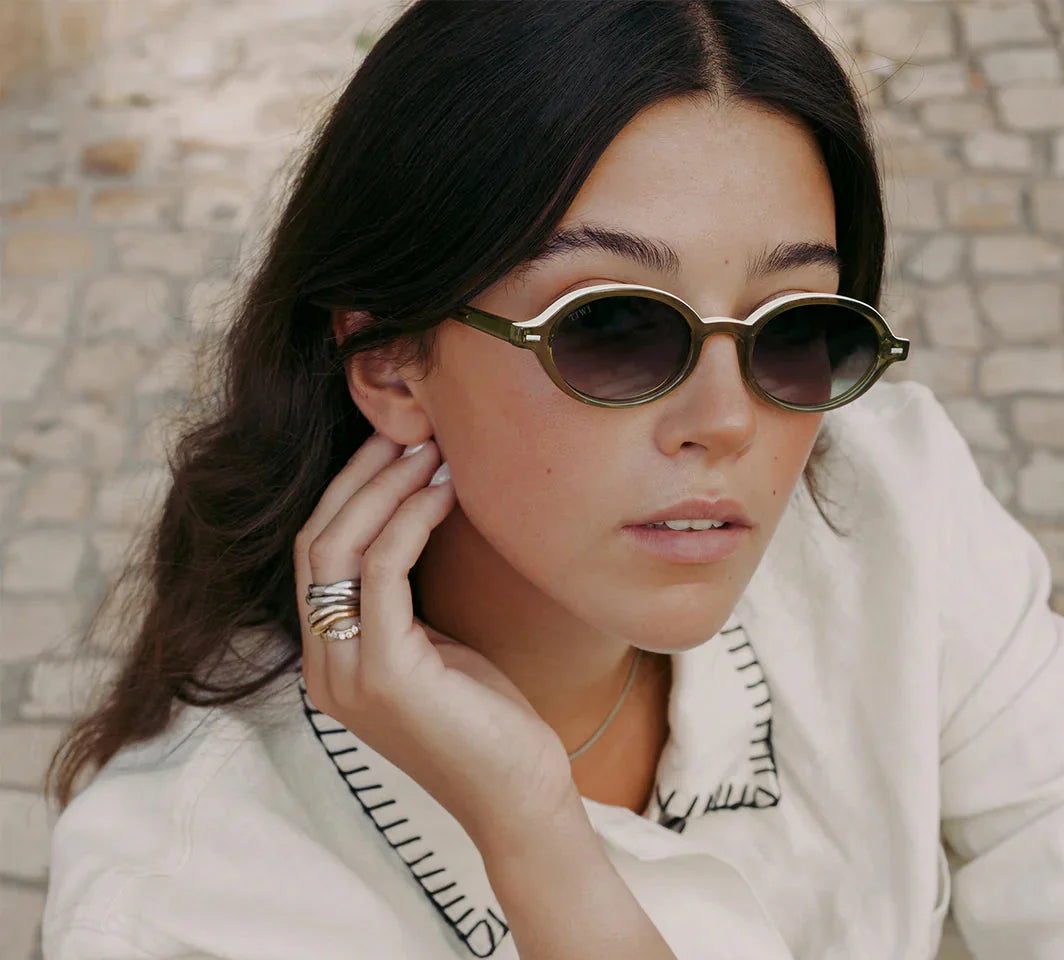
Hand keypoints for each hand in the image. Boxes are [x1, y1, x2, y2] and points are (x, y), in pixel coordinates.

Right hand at [293, 433, 575, 841]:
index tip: (393, 444)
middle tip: (409, 430)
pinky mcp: (386, 675)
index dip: (348, 492)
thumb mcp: (433, 646)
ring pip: (338, 550)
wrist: (518, 794)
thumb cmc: (486, 718)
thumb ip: (401, 599)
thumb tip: (410, 517)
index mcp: (328, 658)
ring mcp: (346, 674)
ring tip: (430, 448)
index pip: (315, 555)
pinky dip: (409, 521)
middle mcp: (322, 666)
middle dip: (359, 477)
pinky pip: (382, 574)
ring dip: (384, 488)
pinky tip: (445, 492)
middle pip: (315, 543)